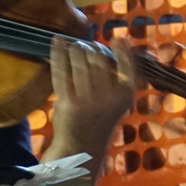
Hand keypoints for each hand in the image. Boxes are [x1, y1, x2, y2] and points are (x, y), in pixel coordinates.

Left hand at [46, 34, 136, 167]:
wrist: (82, 146)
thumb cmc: (101, 118)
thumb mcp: (119, 101)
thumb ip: (120, 77)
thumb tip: (117, 43)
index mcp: (125, 96)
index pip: (127, 65)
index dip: (122, 49)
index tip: (117, 39)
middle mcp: (108, 97)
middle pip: (98, 57)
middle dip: (91, 47)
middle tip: (86, 47)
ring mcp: (87, 99)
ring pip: (79, 59)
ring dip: (75, 48)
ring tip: (74, 48)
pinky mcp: (67, 100)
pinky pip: (61, 69)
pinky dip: (58, 51)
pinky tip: (57, 40)